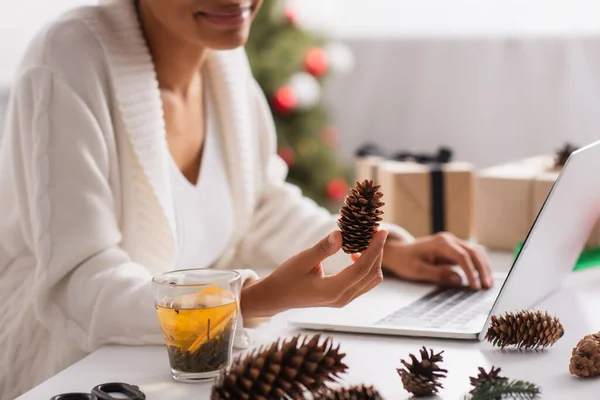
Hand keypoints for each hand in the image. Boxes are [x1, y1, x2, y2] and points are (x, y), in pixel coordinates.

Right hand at [240, 229, 388, 318]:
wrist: (277, 296)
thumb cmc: (287, 277)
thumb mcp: (302, 260)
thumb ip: (323, 248)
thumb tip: (340, 234)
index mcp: (333, 290)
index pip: (362, 268)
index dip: (375, 248)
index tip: (381, 231)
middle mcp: (343, 298)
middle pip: (372, 274)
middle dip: (377, 251)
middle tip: (374, 230)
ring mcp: (344, 300)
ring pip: (371, 279)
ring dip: (373, 259)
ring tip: (365, 240)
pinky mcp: (343, 297)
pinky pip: (364, 282)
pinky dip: (366, 266)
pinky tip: (355, 254)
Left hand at [382, 232, 492, 289]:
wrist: (398, 252)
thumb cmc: (405, 261)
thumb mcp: (417, 270)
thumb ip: (438, 274)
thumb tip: (459, 279)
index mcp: (440, 243)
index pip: (462, 256)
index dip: (471, 272)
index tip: (475, 286)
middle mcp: (449, 240)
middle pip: (473, 252)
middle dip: (482, 269)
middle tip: (487, 286)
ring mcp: (452, 242)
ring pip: (475, 251)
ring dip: (484, 266)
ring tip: (488, 283)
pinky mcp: (453, 248)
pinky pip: (471, 254)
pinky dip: (479, 264)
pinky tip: (483, 276)